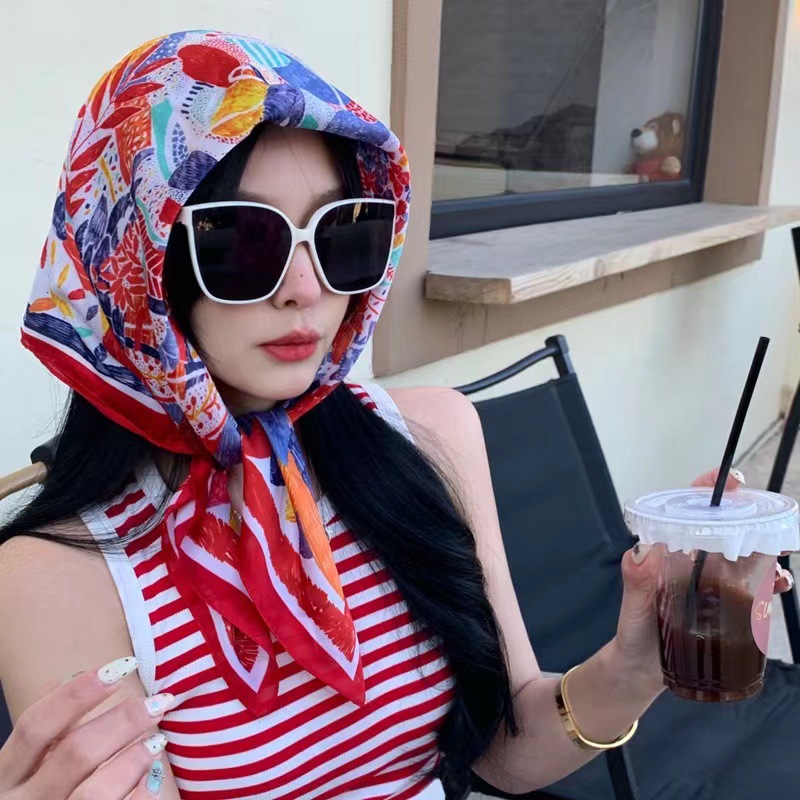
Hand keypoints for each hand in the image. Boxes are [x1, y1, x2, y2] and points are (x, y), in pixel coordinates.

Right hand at [0, 657, 170, 798]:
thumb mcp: (25, 771)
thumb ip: (46, 731)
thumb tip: (70, 676)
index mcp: (4, 778)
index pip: (36, 725)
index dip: (77, 693)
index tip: (121, 667)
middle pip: (76, 752)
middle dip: (124, 721)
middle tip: (159, 702)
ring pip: (96, 791)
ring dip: (133, 760)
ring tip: (156, 743)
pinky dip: (139, 795)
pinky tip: (151, 780)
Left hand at [611, 468, 793, 696]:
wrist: (641, 672)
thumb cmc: (634, 632)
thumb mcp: (634, 604)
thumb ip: (636, 580)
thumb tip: (640, 553)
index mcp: (669, 552)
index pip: (688, 511)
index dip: (709, 490)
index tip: (732, 481)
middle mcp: (691, 561)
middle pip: (724, 531)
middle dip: (752, 523)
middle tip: (775, 529)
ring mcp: (709, 583)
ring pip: (744, 558)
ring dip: (766, 555)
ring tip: (778, 567)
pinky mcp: (724, 606)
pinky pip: (751, 588)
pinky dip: (768, 583)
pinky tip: (777, 587)